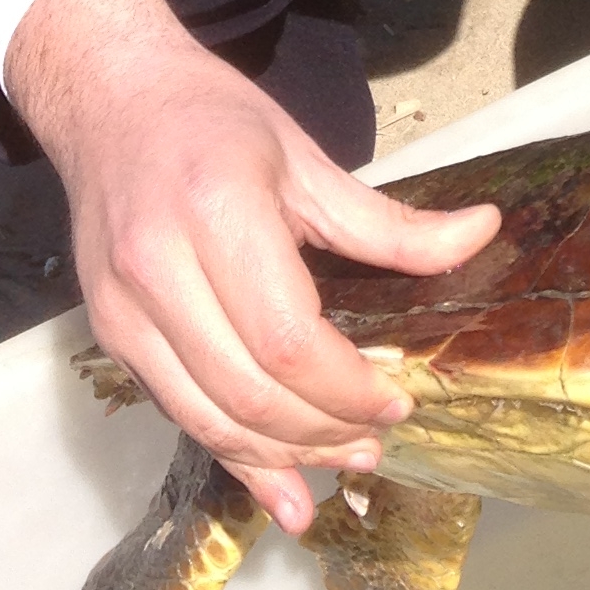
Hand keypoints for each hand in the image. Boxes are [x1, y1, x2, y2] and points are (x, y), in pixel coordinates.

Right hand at [8, 0, 498, 533]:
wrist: (107, 99)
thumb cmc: (213, 119)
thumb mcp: (306, 159)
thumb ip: (387, 221)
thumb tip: (482, 234)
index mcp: (217, 214)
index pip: (288, 339)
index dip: (348, 388)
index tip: (398, 399)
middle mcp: (158, 270)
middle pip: (249, 392)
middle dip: (322, 432)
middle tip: (377, 442)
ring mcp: (123, 310)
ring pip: (208, 418)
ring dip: (281, 459)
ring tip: (341, 466)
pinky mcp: (109, 335)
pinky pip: (177, 413)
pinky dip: (232, 458)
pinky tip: (278, 490)